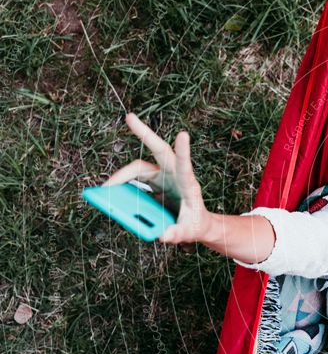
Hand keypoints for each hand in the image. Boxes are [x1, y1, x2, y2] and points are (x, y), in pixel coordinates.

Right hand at [102, 113, 211, 244]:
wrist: (197, 224)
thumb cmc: (196, 225)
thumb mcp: (190, 232)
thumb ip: (178, 234)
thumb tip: (164, 236)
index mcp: (188, 184)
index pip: (185, 165)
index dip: (183, 151)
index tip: (183, 134)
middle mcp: (174, 175)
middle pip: (158, 151)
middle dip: (144, 133)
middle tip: (129, 117)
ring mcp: (163, 177)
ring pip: (139, 168)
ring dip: (121, 175)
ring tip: (105, 189)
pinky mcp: (154, 183)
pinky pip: (134, 179)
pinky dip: (121, 184)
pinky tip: (110, 191)